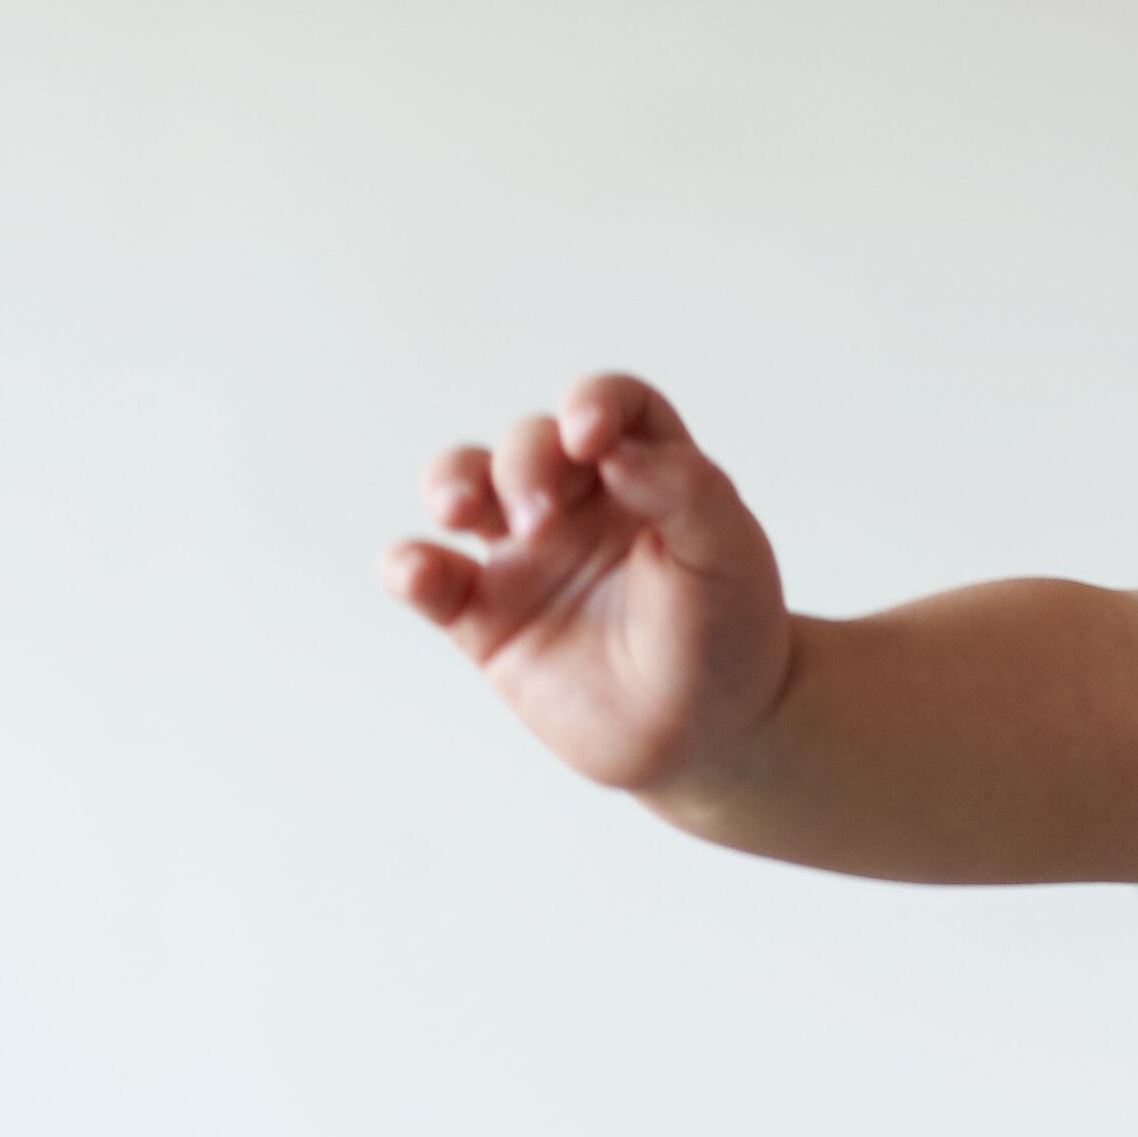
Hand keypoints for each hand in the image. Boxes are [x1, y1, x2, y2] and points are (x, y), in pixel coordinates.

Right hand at [391, 373, 791, 796]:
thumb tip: (614, 447)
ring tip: (459, 510)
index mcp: (645, 472)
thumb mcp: (728, 554)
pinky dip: (409, 566)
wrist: (709, 733)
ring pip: (463, 486)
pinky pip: (430, 579)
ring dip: (451, 482)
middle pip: (529, 444)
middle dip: (524, 466)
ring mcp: (525, 554)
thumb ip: (685, 490)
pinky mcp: (484, 616)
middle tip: (543, 523)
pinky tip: (418, 572)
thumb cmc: (726, 632)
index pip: (613, 407)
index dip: (594, 403)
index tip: (589, 436)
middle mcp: (578, 500)